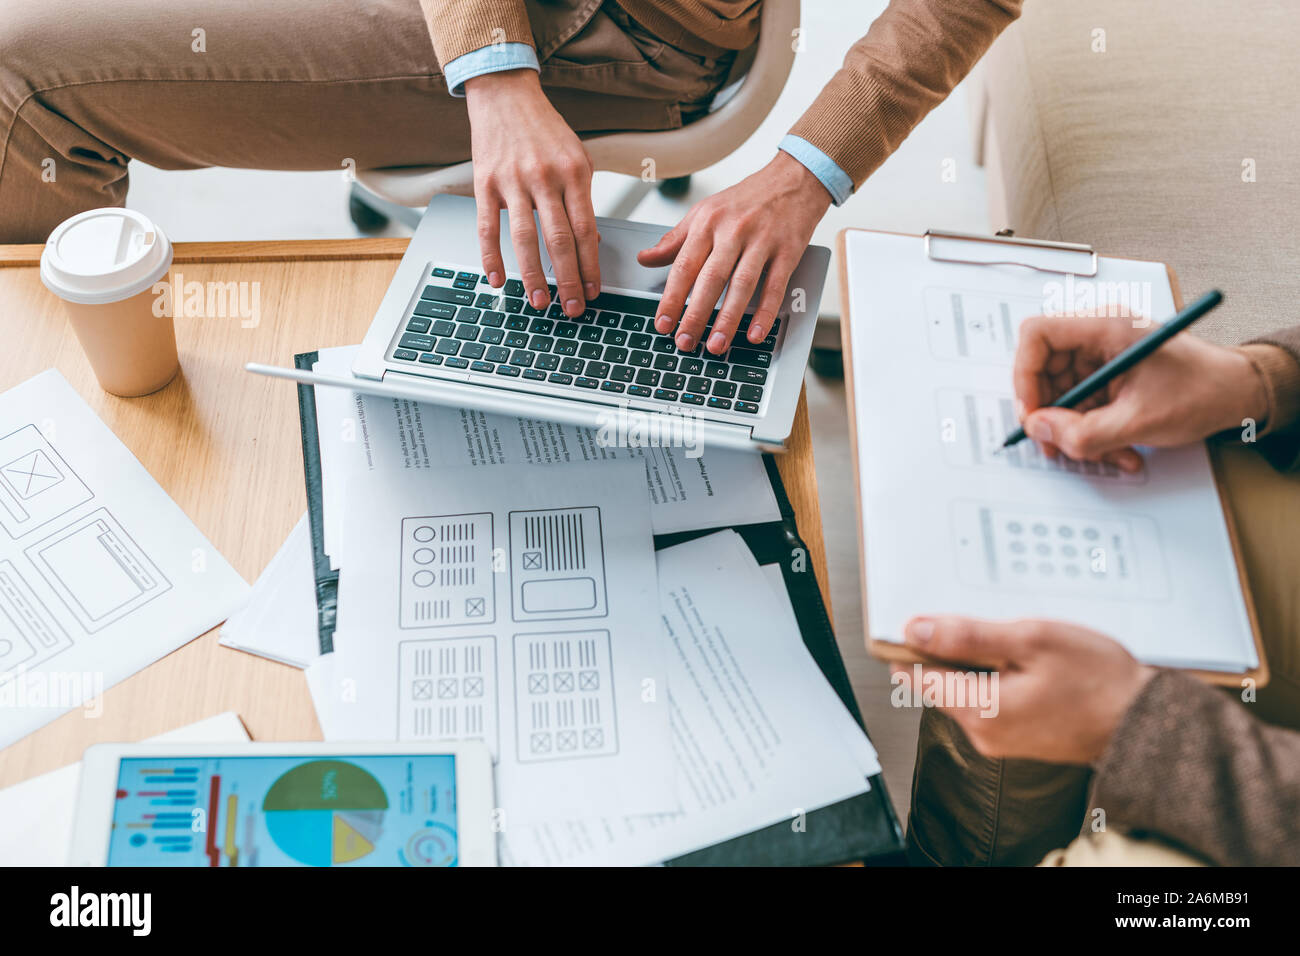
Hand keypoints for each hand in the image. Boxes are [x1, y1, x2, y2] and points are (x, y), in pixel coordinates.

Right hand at [465, 70, 597, 317]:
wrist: (505, 95)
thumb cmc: (545, 131)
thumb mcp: (577, 158)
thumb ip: (584, 200)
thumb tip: (592, 242)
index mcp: (573, 173)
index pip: (586, 230)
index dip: (591, 266)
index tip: (594, 292)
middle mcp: (544, 177)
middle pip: (559, 240)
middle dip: (568, 279)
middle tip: (572, 309)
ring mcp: (512, 181)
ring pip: (524, 238)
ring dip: (532, 276)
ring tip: (540, 302)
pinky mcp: (484, 183)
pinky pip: (487, 227)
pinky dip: (491, 257)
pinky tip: (497, 280)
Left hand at [637, 151, 831, 354]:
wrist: (793, 179)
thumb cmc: (746, 199)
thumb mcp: (704, 212)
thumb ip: (675, 239)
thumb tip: (646, 259)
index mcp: (708, 223)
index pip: (684, 266)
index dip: (671, 298)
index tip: (663, 323)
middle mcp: (733, 231)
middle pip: (710, 279)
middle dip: (695, 314)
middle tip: (685, 342)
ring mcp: (761, 241)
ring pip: (742, 284)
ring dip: (728, 319)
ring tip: (717, 345)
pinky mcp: (788, 250)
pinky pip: (775, 286)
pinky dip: (765, 312)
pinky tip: (755, 332)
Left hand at [892, 616, 1154, 762]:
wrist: (1146, 722)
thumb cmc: (1098, 680)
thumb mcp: (1030, 640)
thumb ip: (968, 636)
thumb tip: (917, 630)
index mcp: (979, 711)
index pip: (917, 675)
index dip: (913, 643)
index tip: (920, 620)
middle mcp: (982, 733)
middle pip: (941, 681)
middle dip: (954, 649)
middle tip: (992, 626)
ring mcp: (999, 738)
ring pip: (967, 688)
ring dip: (980, 661)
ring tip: (1020, 645)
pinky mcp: (1016, 735)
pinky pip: (990, 699)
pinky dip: (1000, 676)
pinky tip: (1029, 664)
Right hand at [1013, 312, 1268, 470]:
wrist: (1238, 395)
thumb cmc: (1204, 391)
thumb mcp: (1138, 421)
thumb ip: (1083, 432)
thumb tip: (1040, 430)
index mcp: (1106, 326)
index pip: (1038, 335)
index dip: (1024, 375)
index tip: (1031, 412)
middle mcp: (1100, 333)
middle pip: (1044, 368)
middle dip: (1050, 413)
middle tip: (1055, 443)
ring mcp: (1103, 354)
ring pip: (1061, 392)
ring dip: (1074, 429)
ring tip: (1101, 451)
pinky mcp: (1108, 373)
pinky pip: (1081, 402)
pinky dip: (1091, 429)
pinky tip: (1116, 447)